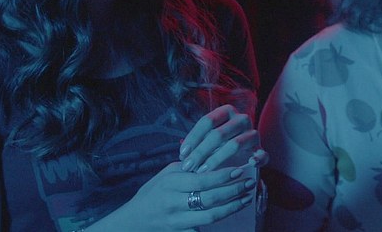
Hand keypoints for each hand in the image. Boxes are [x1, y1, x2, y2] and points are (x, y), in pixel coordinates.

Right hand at [89, 162, 256, 230]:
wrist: (133, 222)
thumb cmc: (152, 193)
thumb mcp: (165, 175)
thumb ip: (187, 168)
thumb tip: (212, 157)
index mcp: (170, 184)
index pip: (202, 180)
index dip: (223, 176)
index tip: (239, 170)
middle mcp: (173, 203)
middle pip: (210, 198)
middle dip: (233, 191)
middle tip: (249, 183)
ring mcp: (176, 222)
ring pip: (210, 216)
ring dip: (232, 207)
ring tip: (245, 198)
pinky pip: (203, 230)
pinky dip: (219, 222)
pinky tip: (232, 213)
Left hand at [179, 105, 267, 172]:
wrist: (240, 153)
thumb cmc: (218, 145)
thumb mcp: (207, 139)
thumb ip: (197, 143)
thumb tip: (182, 155)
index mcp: (226, 111)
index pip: (207, 121)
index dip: (193, 137)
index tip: (182, 154)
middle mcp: (241, 119)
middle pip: (218, 134)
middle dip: (200, 152)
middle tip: (188, 166)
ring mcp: (253, 133)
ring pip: (234, 144)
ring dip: (216, 159)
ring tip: (203, 171)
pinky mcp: (261, 149)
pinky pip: (262, 154)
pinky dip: (257, 159)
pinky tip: (249, 164)